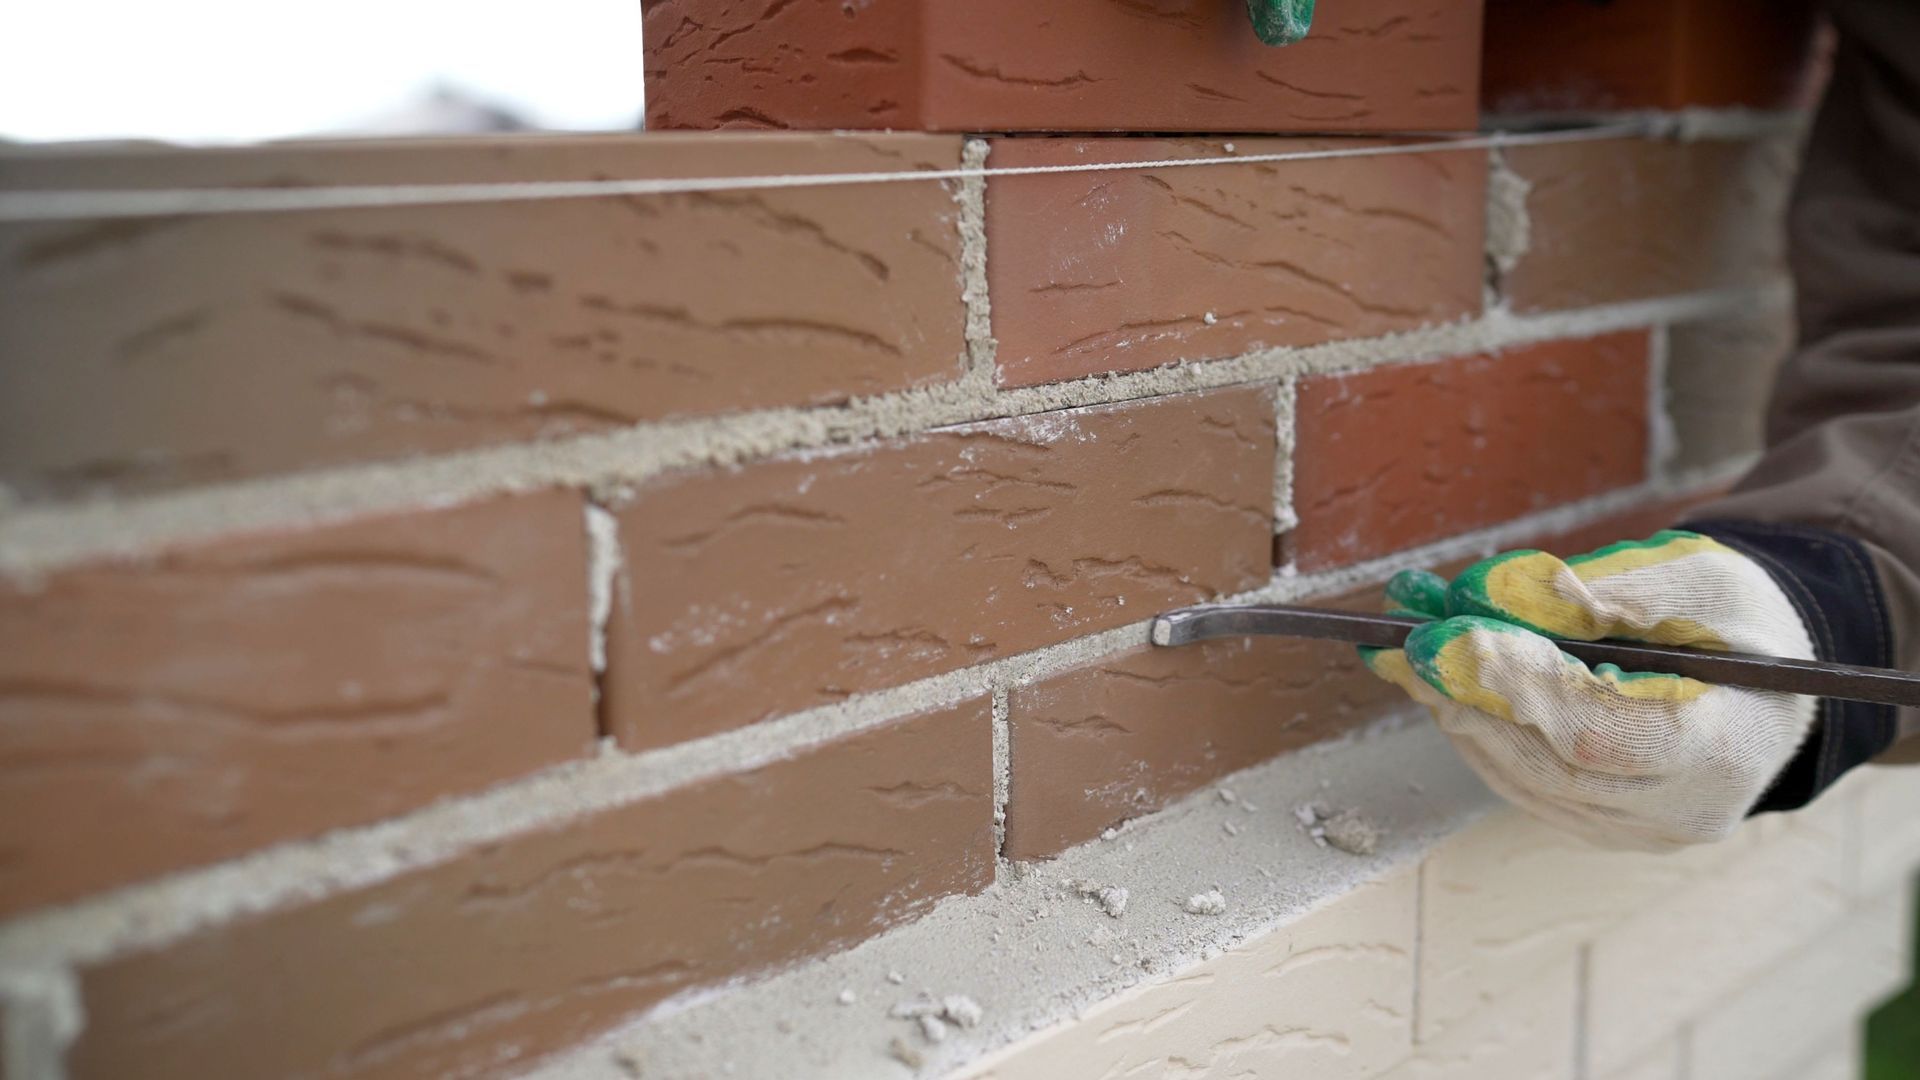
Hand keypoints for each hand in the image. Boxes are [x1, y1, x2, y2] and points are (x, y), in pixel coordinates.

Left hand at [1361, 531, 1817, 849]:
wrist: (1772, 679)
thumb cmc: (1737, 619)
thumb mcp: (1693, 575)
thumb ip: (1595, 590)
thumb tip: (1484, 594)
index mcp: (1724, 748)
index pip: (1597, 731)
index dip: (1511, 683)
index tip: (1441, 634)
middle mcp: (1683, 810)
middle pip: (1545, 765)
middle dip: (1463, 695)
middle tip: (1403, 639)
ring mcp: (1640, 832)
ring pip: (1520, 779)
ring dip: (1455, 710)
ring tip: (1407, 650)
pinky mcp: (1605, 829)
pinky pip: (1523, 785)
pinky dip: (1478, 730)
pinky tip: (1444, 684)